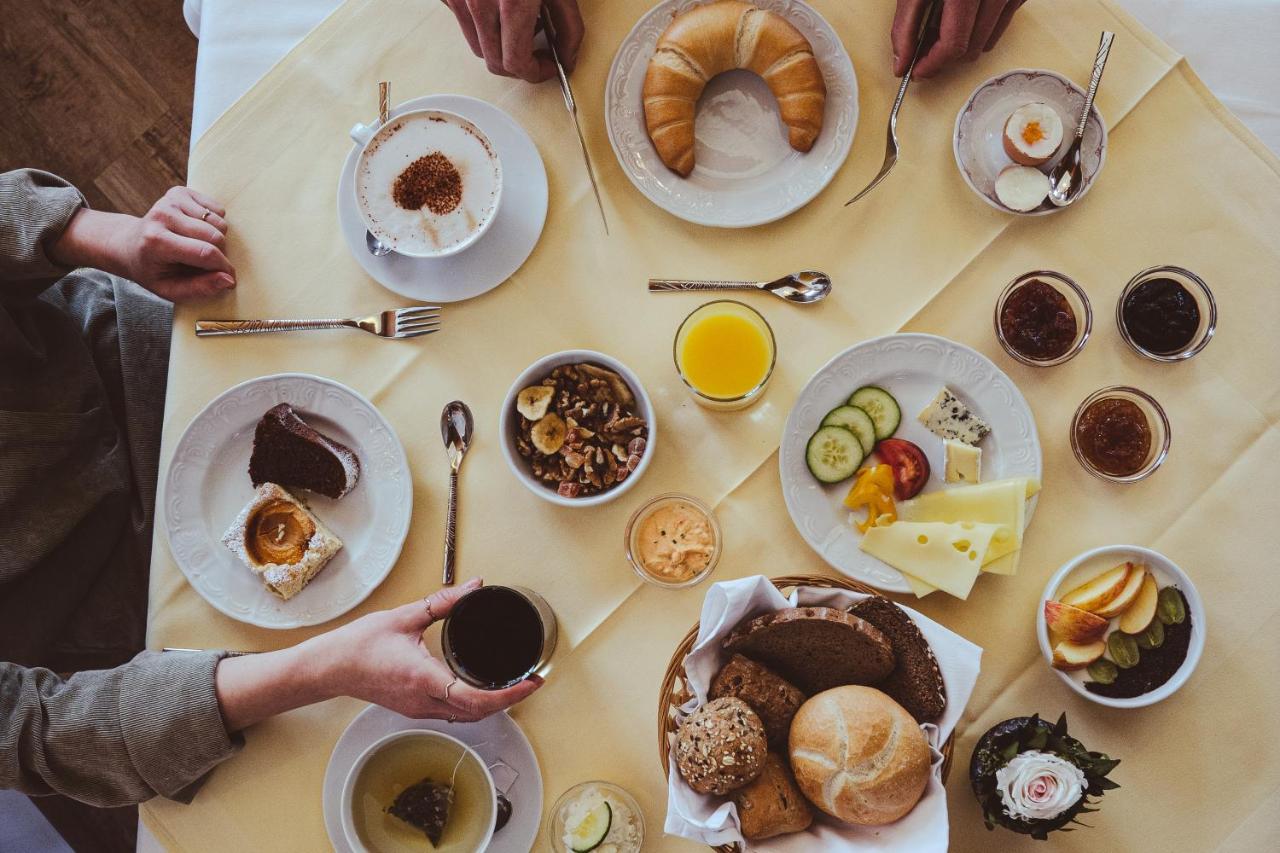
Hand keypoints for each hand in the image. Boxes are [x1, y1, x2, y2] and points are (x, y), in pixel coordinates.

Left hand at [110, 187, 235, 300]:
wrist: (128, 244)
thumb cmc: (152, 270)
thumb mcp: (169, 290)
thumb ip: (199, 288)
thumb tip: (229, 280)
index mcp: (156, 241)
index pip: (205, 252)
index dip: (224, 267)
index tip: (230, 279)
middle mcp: (162, 215)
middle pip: (215, 236)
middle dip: (220, 254)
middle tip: (208, 264)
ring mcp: (171, 200)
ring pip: (219, 223)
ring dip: (218, 239)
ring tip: (199, 246)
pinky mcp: (180, 192)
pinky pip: (218, 210)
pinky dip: (215, 224)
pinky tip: (198, 230)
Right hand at [325, 580, 542, 720]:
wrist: (329, 667)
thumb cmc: (359, 645)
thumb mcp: (405, 617)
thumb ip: (443, 603)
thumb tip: (473, 587)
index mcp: (423, 678)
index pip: (476, 698)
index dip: (510, 695)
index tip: (531, 682)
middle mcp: (423, 700)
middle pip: (477, 713)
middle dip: (509, 700)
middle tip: (531, 681)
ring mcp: (418, 708)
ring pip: (465, 717)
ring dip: (491, 705)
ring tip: (512, 685)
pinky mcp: (413, 708)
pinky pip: (451, 713)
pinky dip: (473, 704)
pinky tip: (481, 689)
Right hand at [444, 0, 583, 82]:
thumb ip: (568, 27)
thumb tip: (567, 58)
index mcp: (511, 4)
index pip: (516, 63)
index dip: (536, 72)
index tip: (548, 66)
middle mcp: (479, 3)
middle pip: (495, 62)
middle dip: (519, 65)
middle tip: (538, 52)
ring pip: (478, 47)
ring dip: (500, 46)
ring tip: (518, 22)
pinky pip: (464, 24)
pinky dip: (483, 25)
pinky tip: (498, 7)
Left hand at [891, 0, 1025, 78]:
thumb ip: (906, 25)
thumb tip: (902, 62)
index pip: (953, 45)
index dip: (932, 65)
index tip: (916, 72)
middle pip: (970, 50)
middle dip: (944, 57)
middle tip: (923, 50)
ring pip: (987, 42)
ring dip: (962, 44)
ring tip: (941, 24)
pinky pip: (1000, 26)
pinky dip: (980, 29)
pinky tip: (964, 14)